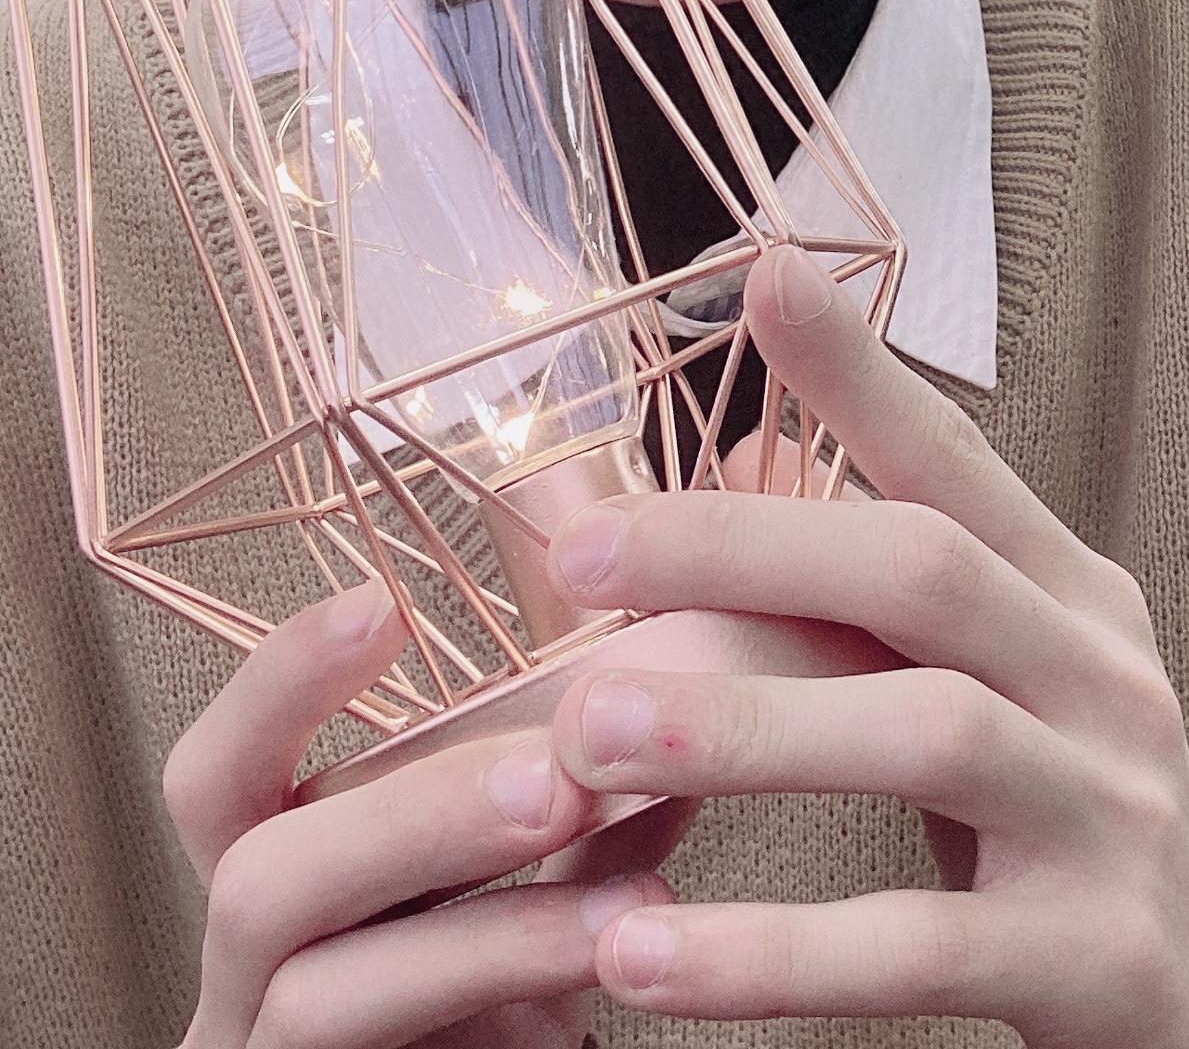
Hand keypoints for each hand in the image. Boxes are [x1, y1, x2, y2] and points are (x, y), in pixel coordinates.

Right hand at [163, 578, 681, 1047]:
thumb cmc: (526, 947)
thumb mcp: (550, 819)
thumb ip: (569, 702)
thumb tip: (622, 539)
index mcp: (286, 855)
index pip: (222, 766)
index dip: (281, 683)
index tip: (381, 603)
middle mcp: (256, 956)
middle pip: (256, 871)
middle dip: (411, 811)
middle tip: (554, 772)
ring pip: (319, 987)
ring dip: (488, 922)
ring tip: (628, 880)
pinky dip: (516, 988)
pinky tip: (622, 946)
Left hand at [543, 245, 1188, 1048]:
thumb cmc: (1060, 814)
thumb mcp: (993, 680)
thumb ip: (876, 584)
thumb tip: (734, 449)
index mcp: (1071, 597)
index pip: (955, 462)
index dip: (859, 374)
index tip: (761, 276)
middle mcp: (1103, 677)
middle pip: (925, 571)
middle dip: (745, 548)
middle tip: (576, 556)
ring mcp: (1111, 811)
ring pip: (928, 734)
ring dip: (744, 732)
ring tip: (583, 741)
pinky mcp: (1096, 957)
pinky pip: (919, 946)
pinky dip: (772, 950)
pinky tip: (639, 952)